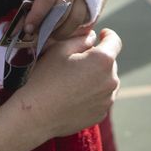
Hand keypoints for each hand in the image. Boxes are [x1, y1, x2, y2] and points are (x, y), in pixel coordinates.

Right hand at [0, 28, 123, 150]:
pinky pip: (101, 98)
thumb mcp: (60, 49)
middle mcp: (111, 81)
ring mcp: (107, 100)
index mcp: (103, 61)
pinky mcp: (100, 114)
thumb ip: (81, 39)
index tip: (102, 35)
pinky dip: (93, 94)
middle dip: (98, 59)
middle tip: (78, 61)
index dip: (108, 35)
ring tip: (75, 81)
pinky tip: (75, 96)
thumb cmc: (46, 78)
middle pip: (110, 63)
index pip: (114, 42)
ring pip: (107, 81)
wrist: (36, 115)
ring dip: (97, 77)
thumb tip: (93, 39)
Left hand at [6, 0, 90, 37]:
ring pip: (75, 19)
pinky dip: (76, 26)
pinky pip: (86, 17)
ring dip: (62, 31)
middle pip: (61, 13)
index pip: (46, 0)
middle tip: (36, 35)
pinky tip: (65, 29)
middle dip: (47, 28)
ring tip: (50, 35)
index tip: (27, 28)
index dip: (36, 16)